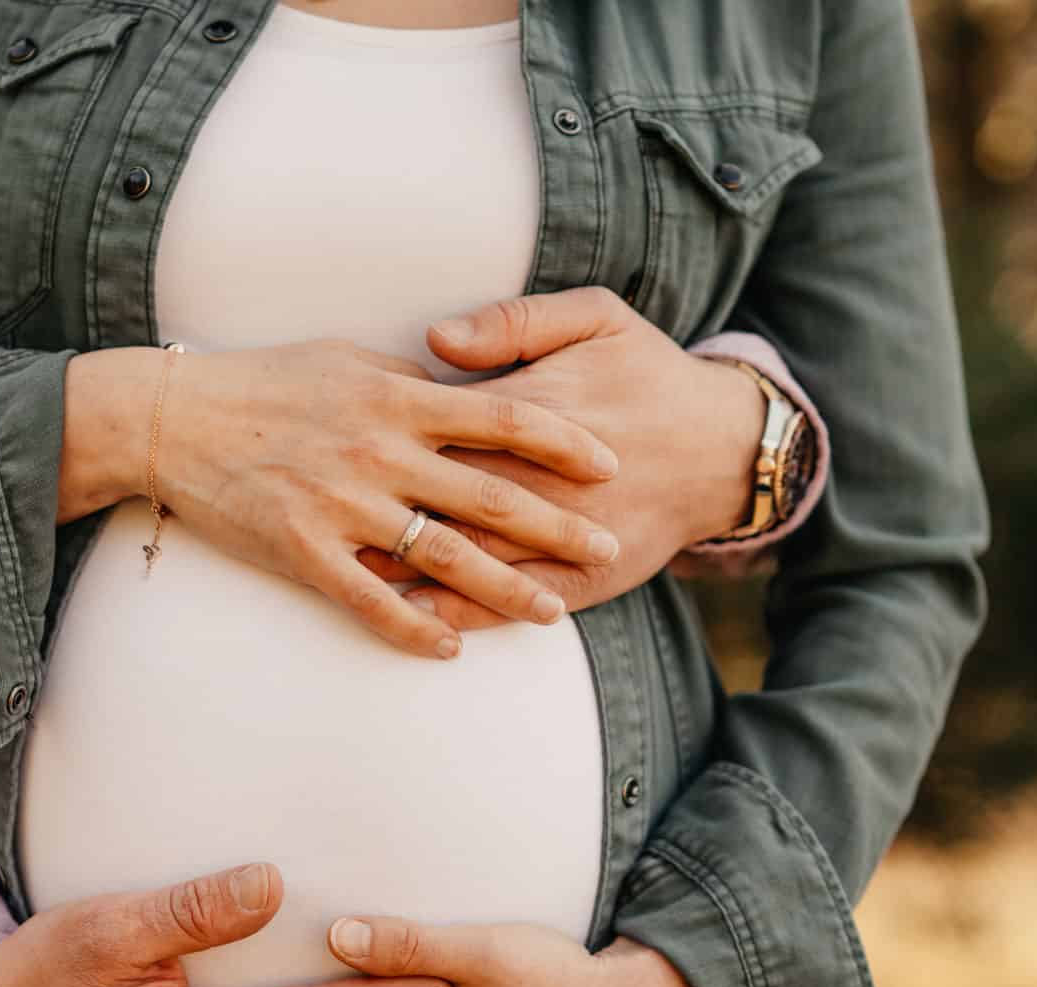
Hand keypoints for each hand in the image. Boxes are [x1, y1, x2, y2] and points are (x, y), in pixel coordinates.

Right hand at [64, 340, 623, 659]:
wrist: (173, 420)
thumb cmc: (263, 382)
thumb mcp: (346, 360)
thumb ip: (410, 381)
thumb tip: (463, 392)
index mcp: (397, 396)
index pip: (502, 416)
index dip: (562, 443)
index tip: (608, 465)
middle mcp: (380, 451)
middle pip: (490, 494)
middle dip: (556, 526)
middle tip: (606, 549)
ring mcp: (343, 505)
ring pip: (443, 555)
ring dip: (504, 589)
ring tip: (552, 613)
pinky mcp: (304, 550)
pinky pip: (372, 600)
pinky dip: (415, 628)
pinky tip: (451, 649)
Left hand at [362, 287, 766, 628]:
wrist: (725, 448)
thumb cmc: (650, 372)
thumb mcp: (598, 318)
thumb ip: (516, 322)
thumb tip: (436, 339)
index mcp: (537, 408)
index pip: (442, 423)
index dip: (382, 433)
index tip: (325, 433)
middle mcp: (541, 479)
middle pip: (444, 494)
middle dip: (377, 503)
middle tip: (311, 505)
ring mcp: (560, 536)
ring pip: (469, 555)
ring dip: (405, 564)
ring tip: (340, 565)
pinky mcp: (579, 579)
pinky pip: (508, 600)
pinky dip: (459, 611)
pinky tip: (412, 617)